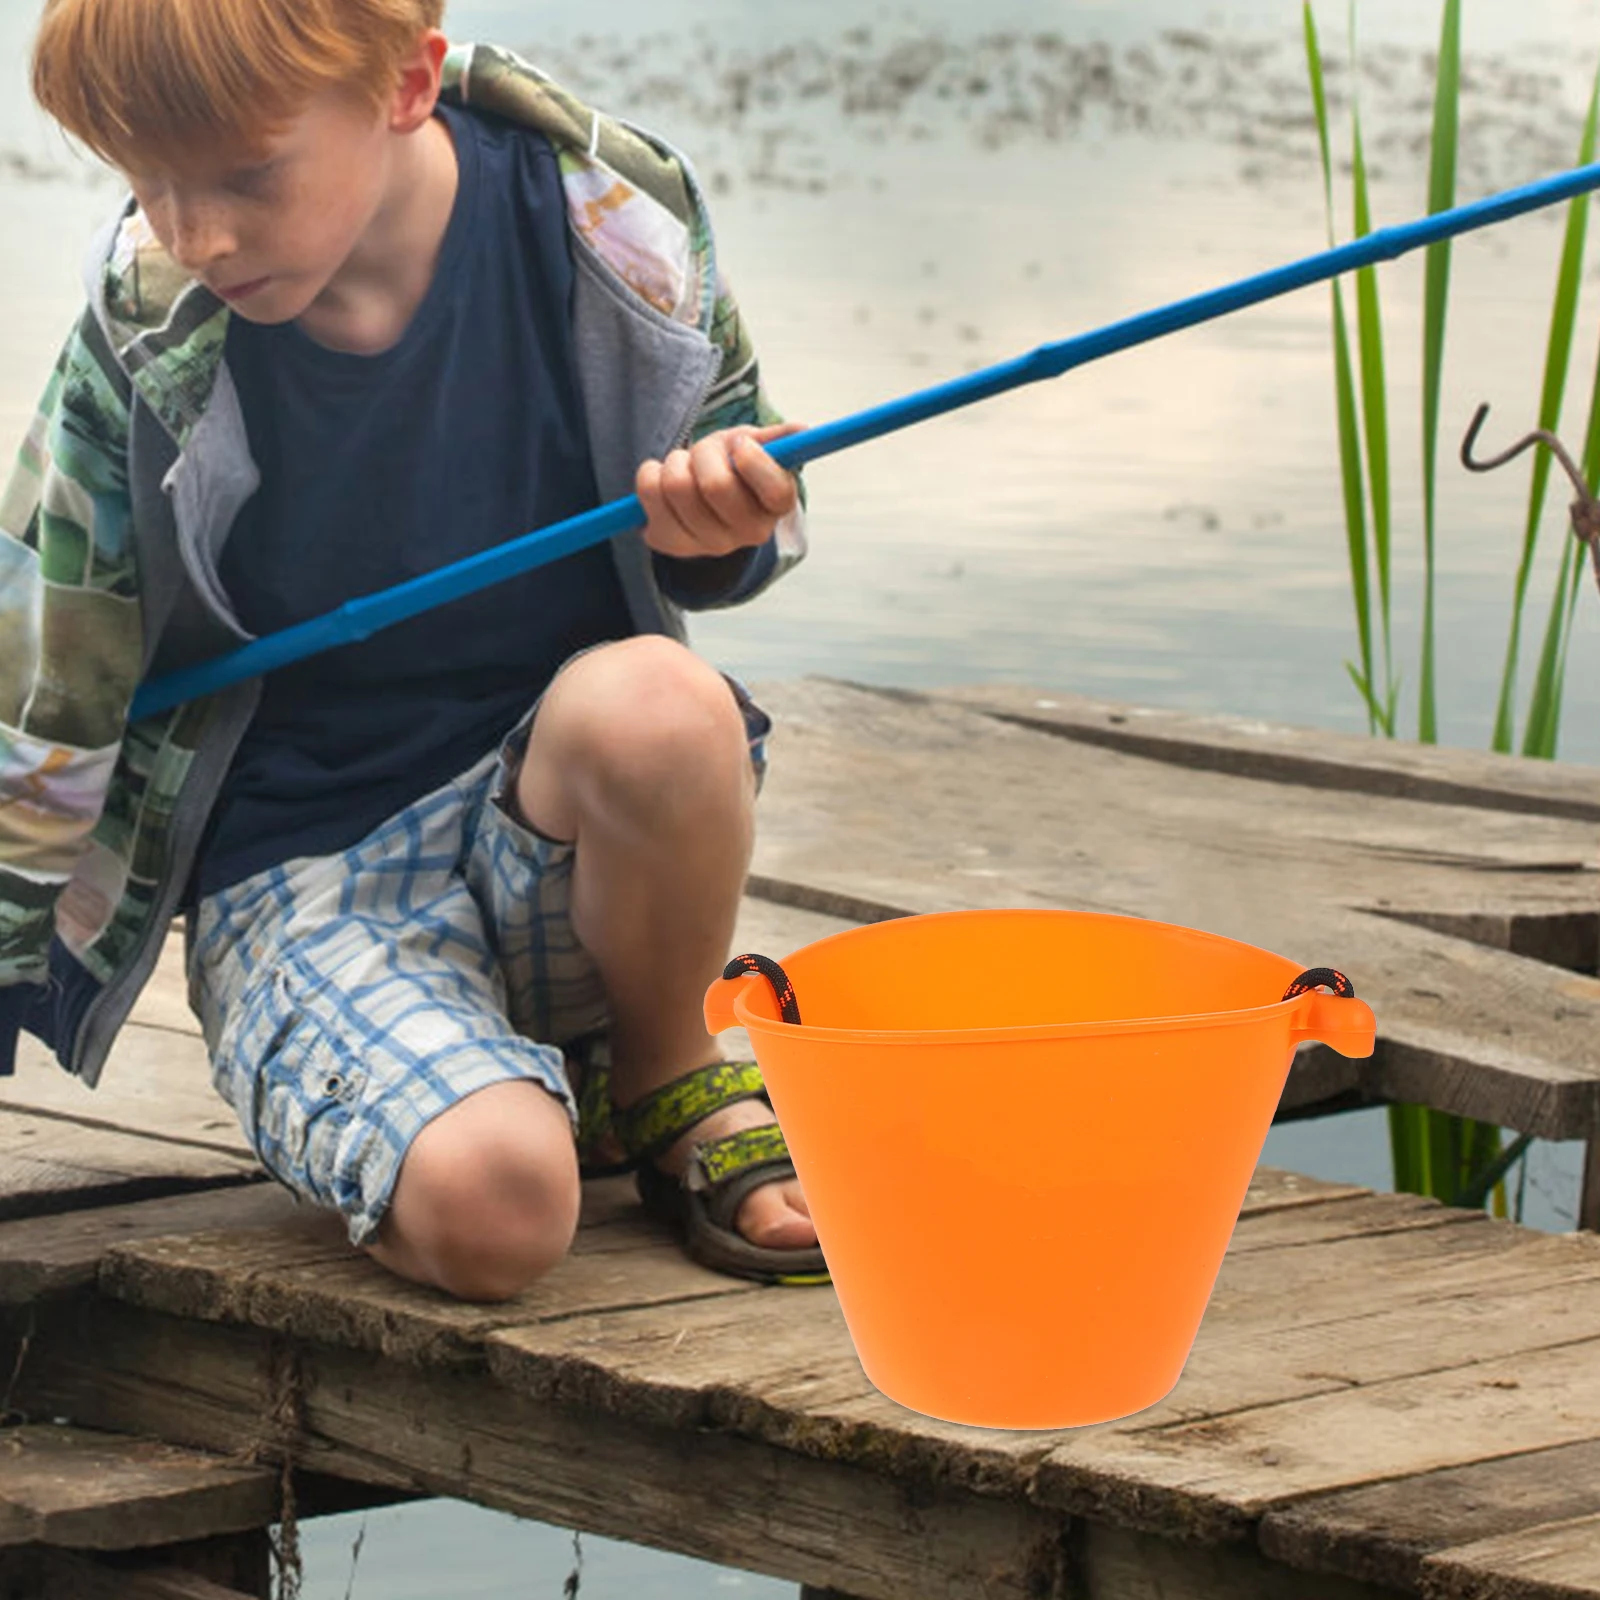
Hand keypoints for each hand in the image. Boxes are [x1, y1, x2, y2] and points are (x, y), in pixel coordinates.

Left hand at [637, 422, 801, 559]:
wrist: (700, 504)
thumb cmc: (733, 469)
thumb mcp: (756, 449)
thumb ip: (777, 440)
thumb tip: (801, 430)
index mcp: (776, 507)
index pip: (775, 489)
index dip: (753, 460)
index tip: (740, 445)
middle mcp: (747, 534)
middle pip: (716, 485)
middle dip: (704, 452)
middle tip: (704, 452)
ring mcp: (708, 544)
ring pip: (677, 485)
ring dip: (675, 461)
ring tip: (684, 467)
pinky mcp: (670, 543)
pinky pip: (649, 492)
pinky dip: (650, 473)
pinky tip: (663, 484)